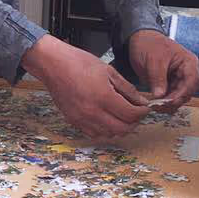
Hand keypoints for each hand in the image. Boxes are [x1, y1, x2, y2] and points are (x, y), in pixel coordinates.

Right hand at [21, 34, 149, 138]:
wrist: (53, 65)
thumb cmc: (79, 63)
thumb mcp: (108, 71)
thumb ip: (127, 89)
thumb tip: (140, 101)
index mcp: (104, 97)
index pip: (131, 114)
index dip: (142, 112)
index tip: (145, 108)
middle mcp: (93, 111)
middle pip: (122, 129)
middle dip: (134, 122)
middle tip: (137, 113)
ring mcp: (82, 118)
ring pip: (109, 134)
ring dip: (120, 128)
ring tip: (122, 116)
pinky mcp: (73, 121)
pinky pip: (94, 134)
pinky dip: (104, 130)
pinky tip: (107, 119)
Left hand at [128, 30, 198, 108]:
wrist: (140, 40)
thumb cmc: (149, 44)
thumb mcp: (153, 60)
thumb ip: (157, 78)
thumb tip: (160, 95)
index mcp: (188, 62)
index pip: (192, 81)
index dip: (182, 93)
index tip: (170, 101)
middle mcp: (186, 72)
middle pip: (188, 91)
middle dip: (175, 100)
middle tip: (161, 106)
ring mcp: (178, 79)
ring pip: (180, 97)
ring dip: (170, 104)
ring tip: (156, 106)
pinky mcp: (170, 84)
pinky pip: (171, 96)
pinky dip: (164, 102)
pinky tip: (156, 105)